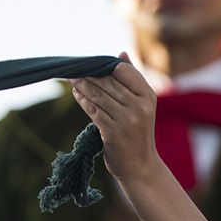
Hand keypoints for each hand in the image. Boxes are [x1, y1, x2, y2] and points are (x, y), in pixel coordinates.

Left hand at [70, 57, 160, 183]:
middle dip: (89, 73)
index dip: (105, 65)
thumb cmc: (138, 134)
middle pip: (108, 82)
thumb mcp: (142, 105)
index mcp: (148, 95)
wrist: (140, 167)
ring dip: (82, 85)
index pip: (123, 70)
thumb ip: (132, 80)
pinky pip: (93, 110)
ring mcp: (126, 119)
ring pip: (98, 95)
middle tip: (74, 68)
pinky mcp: (112, 132)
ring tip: (71, 79)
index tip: (91, 63)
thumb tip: (121, 53)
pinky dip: (83, 100)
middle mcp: (139, 106)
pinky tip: (76, 94)